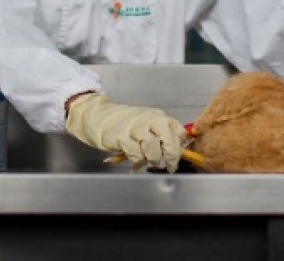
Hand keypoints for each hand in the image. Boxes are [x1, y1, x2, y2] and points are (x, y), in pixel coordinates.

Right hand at [65, 93, 186, 171]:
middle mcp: (150, 120)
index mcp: (159, 117)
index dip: (181, 146)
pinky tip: (135, 159)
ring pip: (153, 150)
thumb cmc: (128, 124)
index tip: (180, 157)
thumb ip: (164, 133)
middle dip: (172, 157)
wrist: (102, 116)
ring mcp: (136, 128)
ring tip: (149, 162)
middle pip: (169, 141)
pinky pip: (136, 154)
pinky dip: (138, 160)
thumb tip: (181, 148)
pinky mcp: (123, 138)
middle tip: (170, 167)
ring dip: (153, 160)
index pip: (178, 131)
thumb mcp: (149, 123)